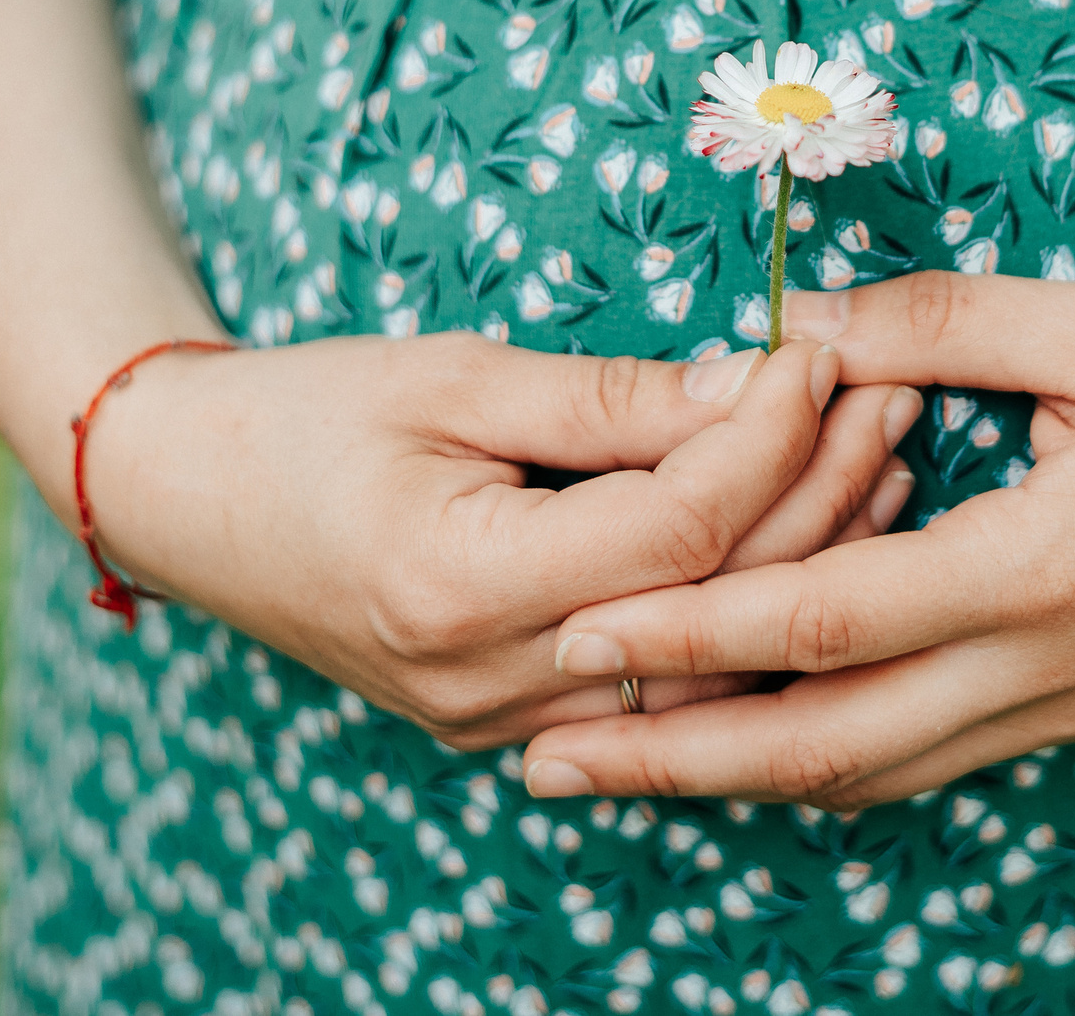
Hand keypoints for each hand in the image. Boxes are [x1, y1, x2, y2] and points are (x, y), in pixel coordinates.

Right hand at [84, 333, 922, 748]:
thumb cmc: (305, 414)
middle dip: (820, 498)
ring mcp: (500, 721)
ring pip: (706, 668)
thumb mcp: (452, 375)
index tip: (817, 352)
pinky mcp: (511, 722)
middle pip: (712, 610)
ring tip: (880, 462)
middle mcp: (488, 681)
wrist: (186, 498)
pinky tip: (803, 538)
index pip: (677, 530)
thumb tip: (752, 386)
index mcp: (460, 586)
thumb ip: (608, 398)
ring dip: (803, 566)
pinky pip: (664, 687)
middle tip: (889, 396)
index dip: (768, 437)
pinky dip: (740, 615)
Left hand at [519, 271, 1074, 805]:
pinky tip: (752, 743)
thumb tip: (798, 327)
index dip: (696, 631)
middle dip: (675, 757)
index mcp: (1046, 561)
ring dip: (734, 776)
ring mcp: (1063, 705)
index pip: (834, 617)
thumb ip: (943, 323)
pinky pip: (924, 761)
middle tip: (545, 755)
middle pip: (828, 743)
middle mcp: (1045, 661)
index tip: (579, 634)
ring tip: (617, 763)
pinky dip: (822, 762)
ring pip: (871, 774)